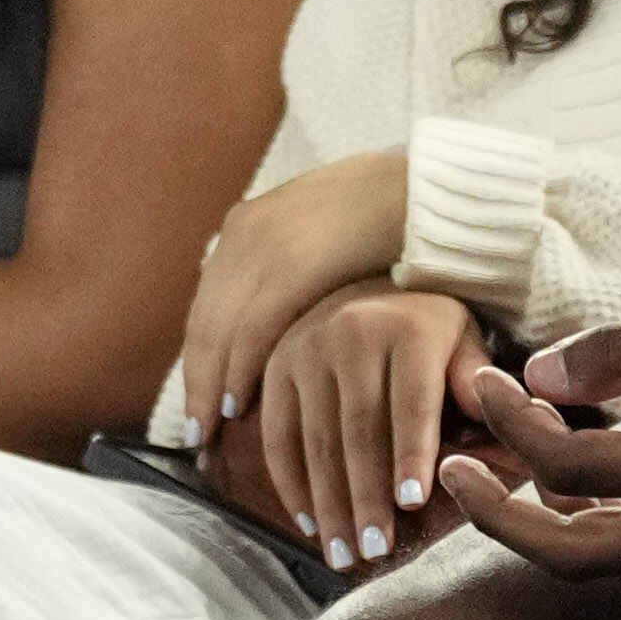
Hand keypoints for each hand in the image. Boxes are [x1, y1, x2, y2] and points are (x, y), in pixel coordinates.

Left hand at [173, 144, 414, 434]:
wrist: (427, 189)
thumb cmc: (383, 226)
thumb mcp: (323, 244)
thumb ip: (292, 278)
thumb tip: (276, 328)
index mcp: (248, 224)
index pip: (207, 306)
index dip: (199, 359)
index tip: (194, 403)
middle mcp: (246, 231)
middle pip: (205, 320)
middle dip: (198, 378)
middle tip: (193, 430)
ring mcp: (267, 242)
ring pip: (220, 327)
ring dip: (212, 382)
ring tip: (214, 427)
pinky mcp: (296, 260)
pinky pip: (254, 325)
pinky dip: (241, 367)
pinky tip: (240, 403)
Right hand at [232, 285, 487, 571]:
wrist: (370, 288)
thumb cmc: (434, 334)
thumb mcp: (468, 344)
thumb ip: (482, 385)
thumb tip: (518, 419)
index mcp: (407, 328)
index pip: (410, 401)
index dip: (411, 453)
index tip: (413, 505)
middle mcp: (348, 332)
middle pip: (357, 429)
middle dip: (365, 496)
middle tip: (376, 551)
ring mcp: (304, 349)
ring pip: (313, 439)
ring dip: (328, 503)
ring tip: (345, 555)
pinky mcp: (276, 368)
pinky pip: (277, 434)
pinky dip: (290, 483)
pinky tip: (310, 524)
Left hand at [424, 281, 620, 581]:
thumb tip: (537, 376)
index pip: (572, 473)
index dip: (512, 427)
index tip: (484, 379)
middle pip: (574, 558)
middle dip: (500, 519)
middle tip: (449, 470)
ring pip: (608, 565)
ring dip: (542, 527)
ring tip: (494, 471)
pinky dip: (591, 527)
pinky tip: (565, 483)